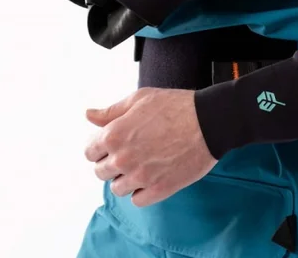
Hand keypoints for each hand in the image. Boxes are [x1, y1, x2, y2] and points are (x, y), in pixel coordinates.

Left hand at [84, 88, 217, 206]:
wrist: (208, 121)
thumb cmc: (176, 106)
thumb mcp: (140, 99)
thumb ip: (111, 111)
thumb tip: (89, 115)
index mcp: (114, 135)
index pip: (90, 152)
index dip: (101, 147)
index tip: (114, 143)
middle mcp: (123, 159)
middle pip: (101, 172)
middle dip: (112, 162)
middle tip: (131, 152)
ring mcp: (140, 177)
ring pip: (118, 188)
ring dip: (126, 178)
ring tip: (143, 164)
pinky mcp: (159, 189)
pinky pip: (137, 200)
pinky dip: (141, 191)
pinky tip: (152, 175)